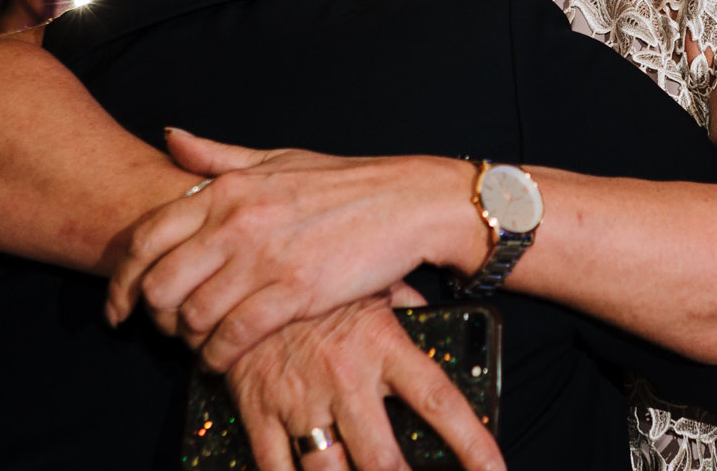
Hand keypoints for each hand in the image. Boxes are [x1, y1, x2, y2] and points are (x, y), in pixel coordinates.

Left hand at [105, 129, 476, 370]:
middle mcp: (238, 221)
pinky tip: (223, 357)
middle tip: (161, 331)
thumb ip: (218, 155)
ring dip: (187, 339)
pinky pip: (233, 336)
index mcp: (228, 188)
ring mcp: (265, 258)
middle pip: (159, 284)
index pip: (147, 238)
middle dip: (151, 317)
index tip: (120, 306)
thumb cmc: (345, 182)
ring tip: (198, 342)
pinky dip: (218, 355)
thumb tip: (170, 137)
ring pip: (191, 316)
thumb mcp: (278, 157)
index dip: (122, 280)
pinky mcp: (295, 292)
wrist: (409, 202)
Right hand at [228, 294, 503, 470]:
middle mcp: (346, 380)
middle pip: (384, 461)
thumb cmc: (320, 276)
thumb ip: (410, 308)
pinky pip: (275, 470)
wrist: (243, 265)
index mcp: (383, 346)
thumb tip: (444, 322)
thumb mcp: (374, 283)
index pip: (440, 403)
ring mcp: (300, 401)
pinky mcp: (259, 412)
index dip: (473, 445)